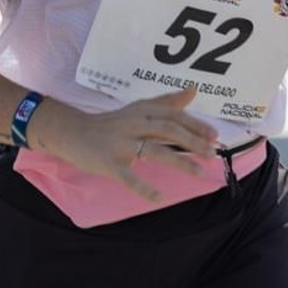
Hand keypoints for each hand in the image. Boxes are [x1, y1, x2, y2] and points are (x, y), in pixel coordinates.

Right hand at [29, 87, 218, 202]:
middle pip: (167, 130)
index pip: (173, 115)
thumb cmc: (111, 123)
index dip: (195, 125)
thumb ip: (167, 102)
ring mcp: (121, 144)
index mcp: (143, 111)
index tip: (214, 136)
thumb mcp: (139, 109)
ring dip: (179, 161)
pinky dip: (143, 187)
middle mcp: (134, 124)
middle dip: (192, 141)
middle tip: (212, 153)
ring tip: (199, 172)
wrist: (73, 132)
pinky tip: (158, 197)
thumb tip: (194, 90)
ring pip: (154, 151)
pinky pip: (129, 177)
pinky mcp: (108, 163)